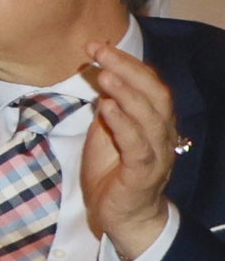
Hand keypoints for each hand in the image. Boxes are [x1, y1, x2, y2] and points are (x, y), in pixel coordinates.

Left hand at [83, 42, 181, 260]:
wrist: (122, 216)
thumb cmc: (114, 171)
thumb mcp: (108, 131)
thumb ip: (109, 105)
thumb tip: (99, 72)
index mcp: (155, 121)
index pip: (149, 84)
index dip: (126, 62)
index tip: (96, 45)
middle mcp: (163, 134)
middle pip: (155, 94)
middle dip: (128, 69)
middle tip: (100, 51)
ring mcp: (156, 154)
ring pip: (150, 117)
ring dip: (127, 92)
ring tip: (104, 74)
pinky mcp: (143, 173)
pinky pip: (138, 145)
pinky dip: (123, 124)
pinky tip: (107, 108)